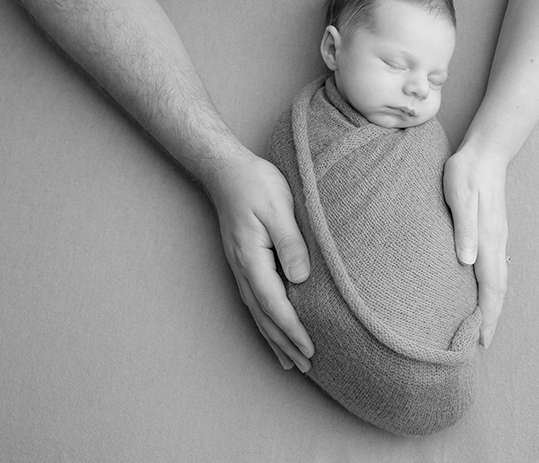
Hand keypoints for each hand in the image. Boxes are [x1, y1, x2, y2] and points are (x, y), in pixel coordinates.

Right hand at [207, 148, 314, 371]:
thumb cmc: (256, 185)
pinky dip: (267, 322)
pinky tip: (273, 330)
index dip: (294, 331)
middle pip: (265, 318)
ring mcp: (241, 268)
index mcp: (252, 259)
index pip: (276, 306)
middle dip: (285, 344)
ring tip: (290, 362)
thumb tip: (301, 280)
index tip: (311, 350)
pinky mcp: (245, 263)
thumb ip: (291, 244)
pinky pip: (256, 301)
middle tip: (306, 367)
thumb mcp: (279, 209)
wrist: (227, 170)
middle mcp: (243, 270)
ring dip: (275, 339)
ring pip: (259, 314)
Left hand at [443, 143, 508, 347]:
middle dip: (492, 317)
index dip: (486, 315)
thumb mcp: (460, 198)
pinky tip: (484, 291)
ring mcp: (497, 238)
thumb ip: (464, 229)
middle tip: (483, 343)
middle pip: (498, 289)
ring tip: (484, 325)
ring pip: (498, 280)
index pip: (490, 286)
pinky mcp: (493, 232)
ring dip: (493, 304)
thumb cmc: (465, 174)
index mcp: (487, 240)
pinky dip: (492, 288)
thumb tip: (467, 261)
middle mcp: (496, 244)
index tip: (482, 340)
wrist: (484, 154)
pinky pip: (495, 269)